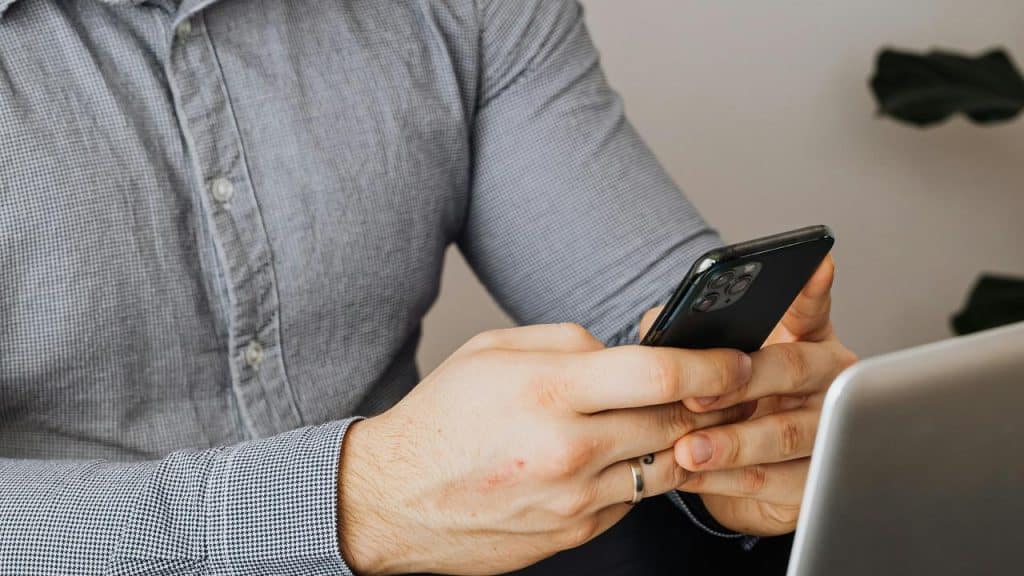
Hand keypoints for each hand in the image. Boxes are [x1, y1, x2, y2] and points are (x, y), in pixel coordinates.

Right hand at [337, 324, 754, 574]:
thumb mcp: (494, 350)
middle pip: (674, 421)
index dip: (712, 365)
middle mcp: (568, 447)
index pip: (660, 374)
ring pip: (664, 465)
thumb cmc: (440, 418)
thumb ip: (569, 340)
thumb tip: (624, 348)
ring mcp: (574, 497)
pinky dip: (636, 475)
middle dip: (702, 402)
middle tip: (706, 387)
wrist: (394, 498)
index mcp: (549, 389)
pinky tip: (611, 457)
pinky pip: (633, 499)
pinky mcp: (574, 531)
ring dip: (673, 440)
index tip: (732, 359)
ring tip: (656, 420)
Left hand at [641, 255, 857, 535]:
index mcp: (804, 339)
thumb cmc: (728, 404)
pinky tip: (692, 474)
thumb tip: (658, 324)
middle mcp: (827, 379)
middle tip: (696, 394)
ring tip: (686, 448)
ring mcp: (830, 430)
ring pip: (787, 432)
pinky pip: (776, 481)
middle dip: (741, 382)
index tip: (816, 263)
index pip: (811, 306)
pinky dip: (729, 479)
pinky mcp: (819, 481)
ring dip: (732, 442)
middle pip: (792, 369)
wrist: (742, 475)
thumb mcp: (708, 364)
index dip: (813, 288)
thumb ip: (686, 335)